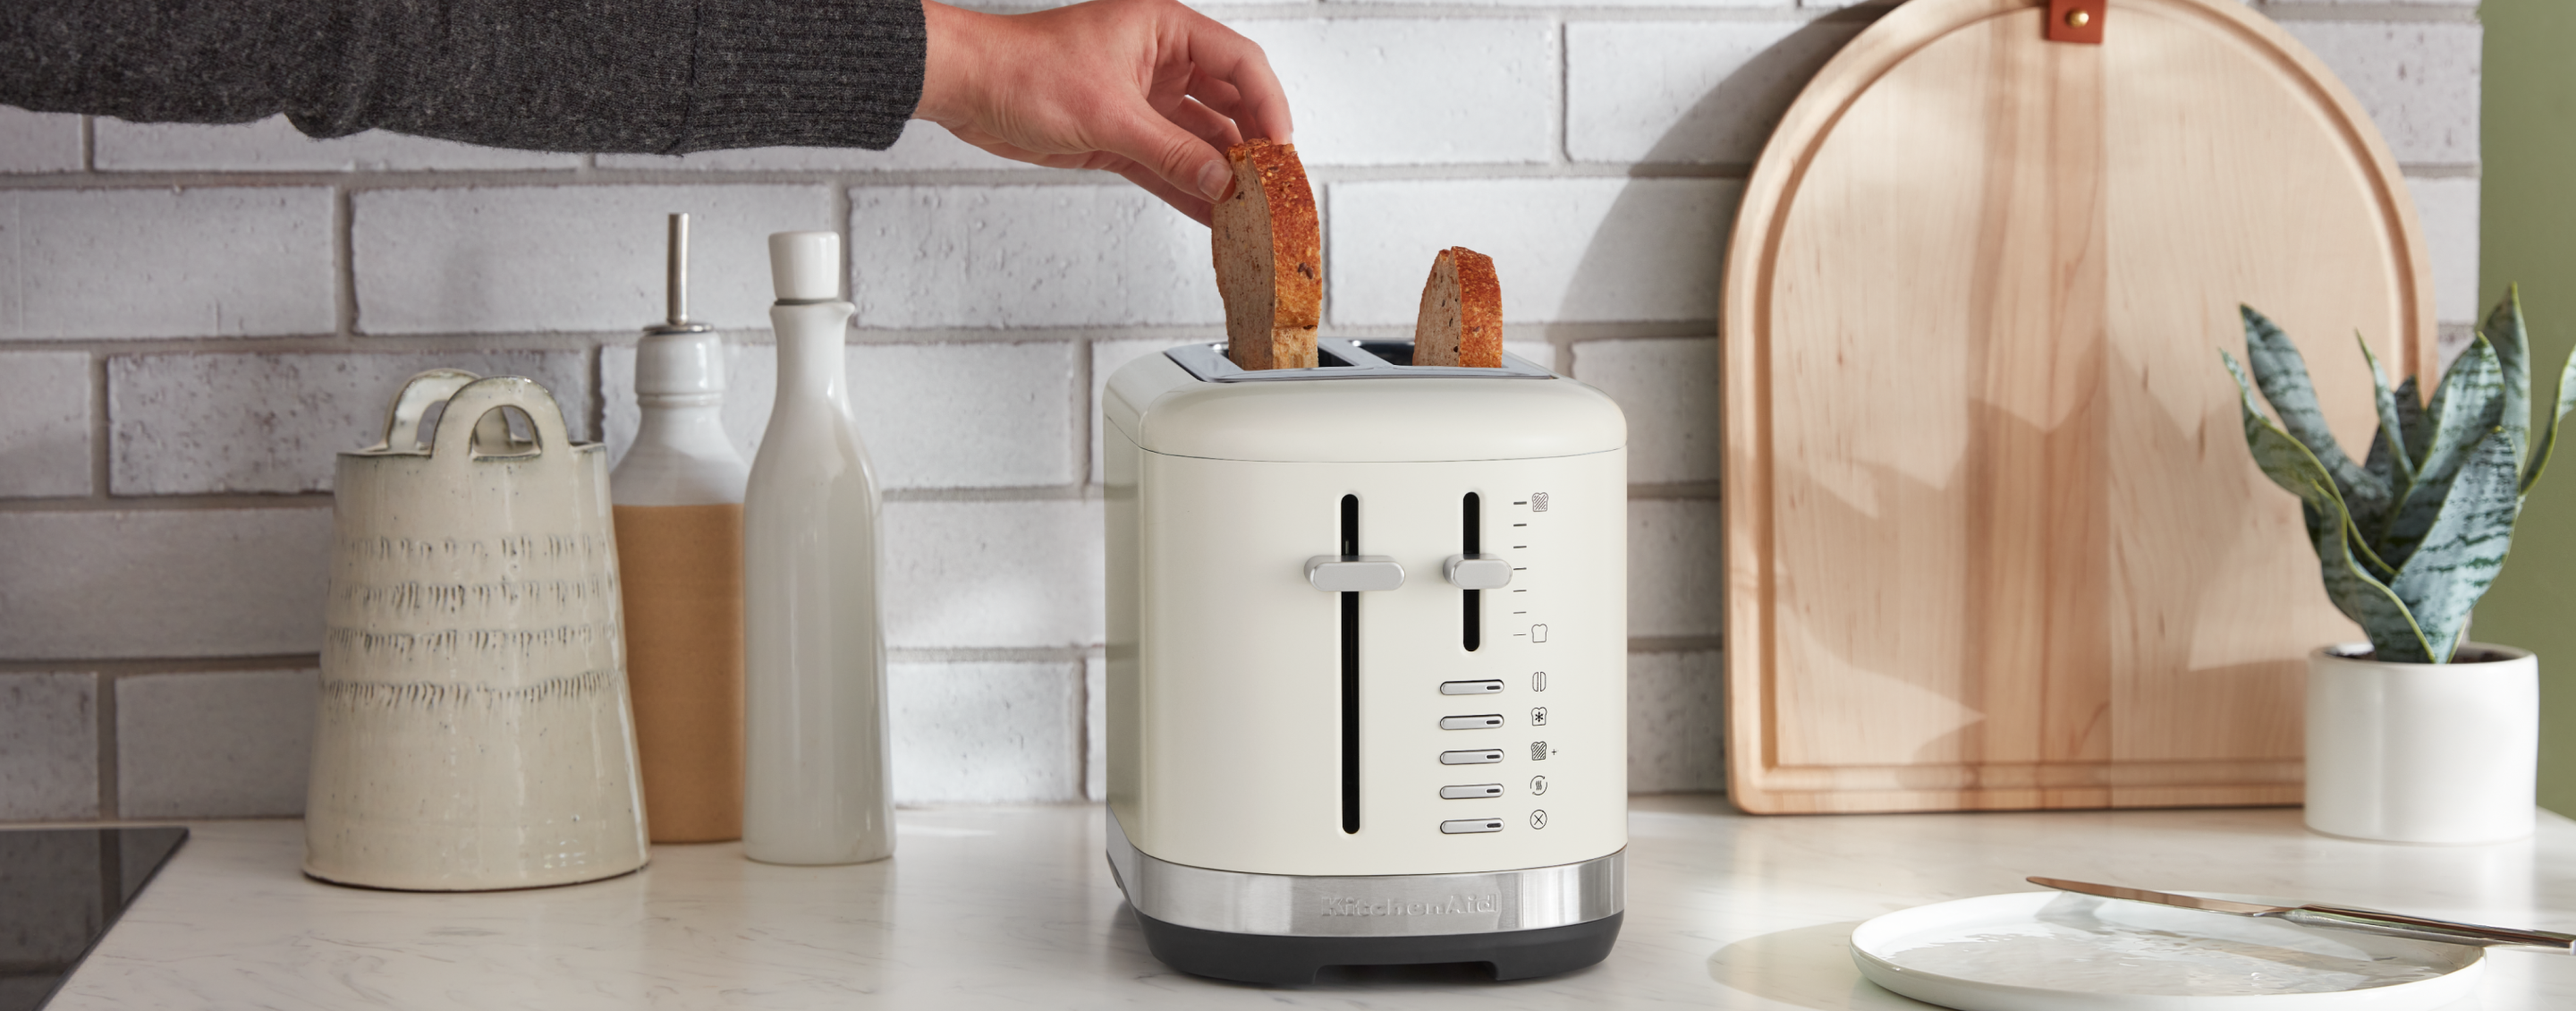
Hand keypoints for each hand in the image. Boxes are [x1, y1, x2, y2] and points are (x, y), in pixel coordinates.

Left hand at [914, 0, 1294, 224]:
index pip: (1240, 63)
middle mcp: (1160, 61)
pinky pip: (1167, 163)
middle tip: (1273, 184)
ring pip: (1198, 139)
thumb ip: (1171, 152)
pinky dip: (1188, 188)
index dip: (1269, 104)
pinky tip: (1213, 215)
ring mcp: (1142, 99)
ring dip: (1221, 174)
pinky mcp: (1121, 134)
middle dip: (1251, 144)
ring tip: (1248, 209)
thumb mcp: (1109, 114)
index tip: (1281, 146)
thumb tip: (1220, 182)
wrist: (967, 88)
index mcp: (1164, 29)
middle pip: (1227, 102)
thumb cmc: (1024, 68)